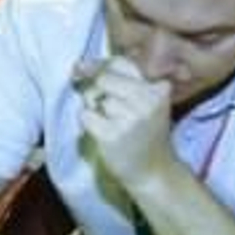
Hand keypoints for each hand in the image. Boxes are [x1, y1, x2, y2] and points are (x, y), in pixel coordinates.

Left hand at [73, 54, 176, 181]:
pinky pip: (86, 116)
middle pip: (103, 79)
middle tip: (104, 108)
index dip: (97, 65)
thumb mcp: (145, 102)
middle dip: (96, 91)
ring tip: (113, 125)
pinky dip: (89, 124)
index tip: (81, 69)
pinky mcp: (113, 135)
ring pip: (93, 98)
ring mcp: (131, 119)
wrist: (154, 172)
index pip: (120, 63)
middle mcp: (147, 100)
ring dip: (95, 110)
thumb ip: (119, 80)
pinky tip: (105, 134)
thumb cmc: (145, 133)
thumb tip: (77, 65)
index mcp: (157, 88)